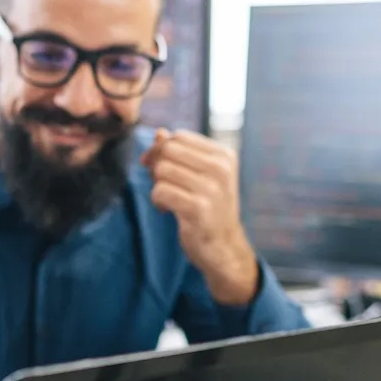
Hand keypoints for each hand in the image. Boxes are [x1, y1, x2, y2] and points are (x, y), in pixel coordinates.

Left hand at [141, 129, 259, 305]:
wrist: (223, 247)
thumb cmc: (209, 208)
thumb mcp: (200, 176)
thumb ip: (180, 153)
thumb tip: (160, 133)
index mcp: (224, 155)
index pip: (179, 136)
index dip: (161, 149)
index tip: (159, 167)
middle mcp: (221, 169)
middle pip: (168, 150)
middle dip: (156, 166)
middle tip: (162, 184)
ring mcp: (211, 189)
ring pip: (162, 170)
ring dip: (157, 186)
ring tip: (168, 199)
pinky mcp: (198, 209)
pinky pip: (160, 192)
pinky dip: (157, 201)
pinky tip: (167, 210)